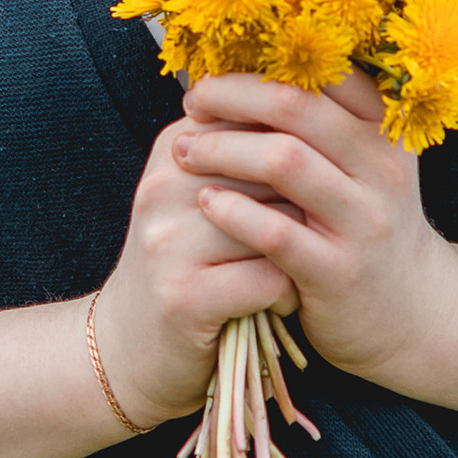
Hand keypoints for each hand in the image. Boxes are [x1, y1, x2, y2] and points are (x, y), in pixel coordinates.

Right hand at [89, 108, 304, 428]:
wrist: (129, 347)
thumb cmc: (187, 263)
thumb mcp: (203, 194)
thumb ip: (249, 150)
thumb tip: (327, 111)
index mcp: (176, 147)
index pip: (266, 121)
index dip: (307, 155)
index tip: (309, 189)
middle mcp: (165, 186)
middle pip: (277, 170)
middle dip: (311, 204)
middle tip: (319, 234)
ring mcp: (169, 242)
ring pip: (278, 225)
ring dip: (305, 251)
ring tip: (299, 268)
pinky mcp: (183, 297)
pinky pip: (271, 279)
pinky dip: (289, 294)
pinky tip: (282, 302)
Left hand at [167, 68, 457, 390]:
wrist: (410, 311)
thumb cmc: (363, 225)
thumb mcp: (362, 165)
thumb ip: (320, 121)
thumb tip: (238, 72)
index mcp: (386, 130)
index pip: (322, 71)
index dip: (260, 65)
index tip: (215, 76)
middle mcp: (382, 167)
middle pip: (296, 106)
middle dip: (232, 97)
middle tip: (192, 104)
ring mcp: (363, 220)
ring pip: (284, 161)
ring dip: (222, 149)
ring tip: (184, 151)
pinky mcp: (338, 271)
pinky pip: (276, 232)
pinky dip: (233, 211)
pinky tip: (205, 202)